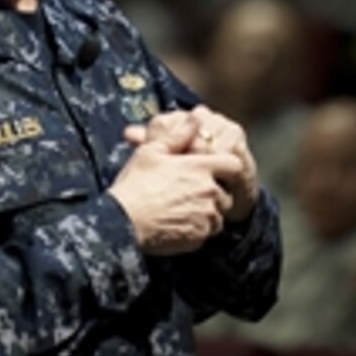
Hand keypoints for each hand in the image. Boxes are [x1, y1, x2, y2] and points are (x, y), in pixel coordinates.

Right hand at [110, 113, 242, 254]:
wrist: (122, 222)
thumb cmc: (135, 185)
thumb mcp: (150, 152)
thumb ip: (177, 135)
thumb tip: (194, 118)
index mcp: (199, 168)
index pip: (234, 165)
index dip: (226, 168)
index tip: (215, 171)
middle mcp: (208, 192)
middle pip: (226, 194)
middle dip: (215, 195)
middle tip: (191, 195)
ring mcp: (205, 216)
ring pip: (218, 216)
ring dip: (207, 214)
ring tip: (183, 211)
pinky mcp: (199, 237)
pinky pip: (207, 233)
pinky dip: (198, 230)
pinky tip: (179, 224)